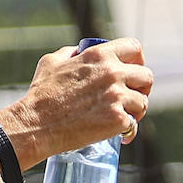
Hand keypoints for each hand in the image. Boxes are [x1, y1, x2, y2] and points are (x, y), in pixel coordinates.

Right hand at [0, 37, 152, 165]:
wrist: (35, 124)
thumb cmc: (41, 94)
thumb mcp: (53, 62)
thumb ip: (71, 53)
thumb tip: (79, 52)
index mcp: (100, 55)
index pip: (134, 48)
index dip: (138, 60)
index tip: (132, 72)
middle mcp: (112, 72)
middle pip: (146, 76)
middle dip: (141, 88)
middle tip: (131, 98)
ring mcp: (116, 96)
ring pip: (143, 102)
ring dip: (136, 111)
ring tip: (125, 117)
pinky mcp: (117, 119)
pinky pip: (134, 125)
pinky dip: (129, 131)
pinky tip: (122, 135)